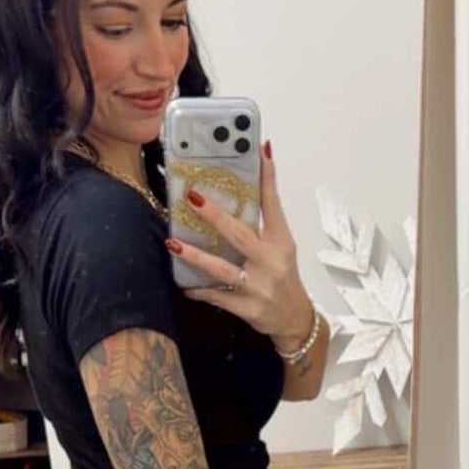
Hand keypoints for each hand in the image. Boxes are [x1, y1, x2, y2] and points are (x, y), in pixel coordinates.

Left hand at [166, 141, 313, 348]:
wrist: (295, 320)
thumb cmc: (283, 277)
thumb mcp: (281, 246)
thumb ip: (264, 220)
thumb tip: (246, 188)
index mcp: (280, 241)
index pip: (272, 203)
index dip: (266, 175)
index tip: (258, 149)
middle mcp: (270, 261)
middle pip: (240, 234)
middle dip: (215, 216)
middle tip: (192, 197)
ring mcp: (258, 286)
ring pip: (222, 269)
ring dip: (196, 257)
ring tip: (174, 243)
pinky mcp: (247, 308)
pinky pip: (218, 297)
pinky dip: (200, 291)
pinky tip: (185, 284)